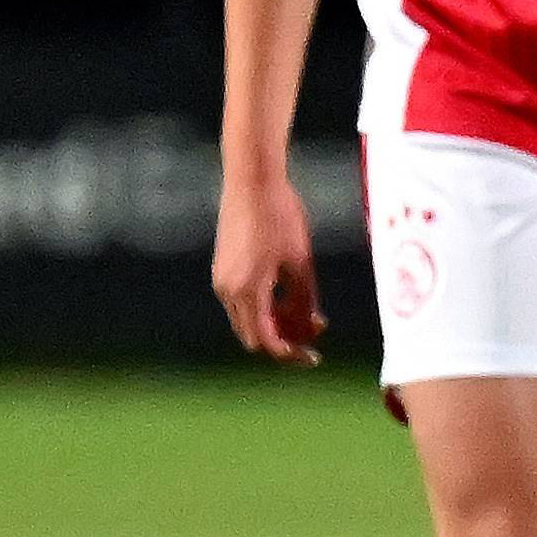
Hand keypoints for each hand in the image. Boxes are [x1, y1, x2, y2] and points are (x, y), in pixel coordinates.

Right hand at [212, 172, 324, 364]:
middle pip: (254, 336)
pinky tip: (286, 293)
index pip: (267, 342)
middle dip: (284, 340)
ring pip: (247, 320)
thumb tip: (310, 329)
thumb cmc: (281, 217)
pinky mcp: (223, 269)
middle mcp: (228, 291)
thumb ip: (304, 301)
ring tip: (306, 310)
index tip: (313, 356)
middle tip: (314, 331)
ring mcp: (222, 280)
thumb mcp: (301, 262)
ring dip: (274, 323)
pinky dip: (263, 307)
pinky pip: (242, 302)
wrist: (252, 180)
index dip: (291, 354)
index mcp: (248, 291)